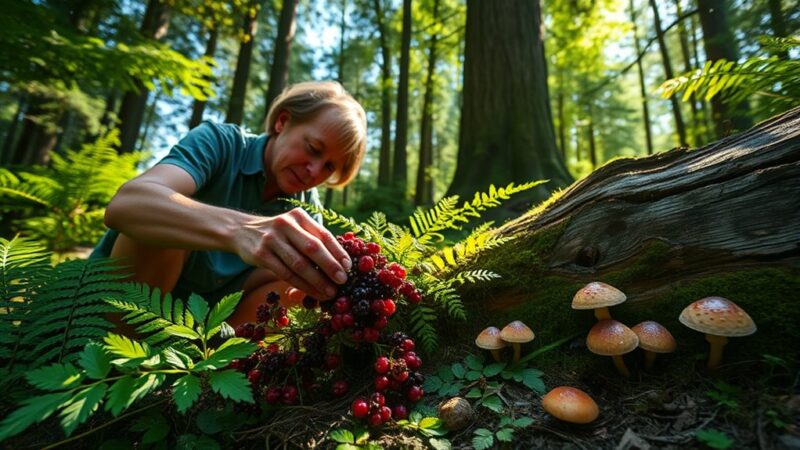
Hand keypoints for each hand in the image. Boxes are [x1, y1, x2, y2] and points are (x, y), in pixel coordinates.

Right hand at [235, 208, 349, 299]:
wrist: (241, 230)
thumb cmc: (278, 233)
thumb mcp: (295, 227)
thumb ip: (313, 239)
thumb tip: (341, 263)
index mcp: (299, 217)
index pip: (323, 234)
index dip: (337, 252)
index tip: (348, 267)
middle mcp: (286, 225)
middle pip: (312, 248)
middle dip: (330, 266)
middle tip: (343, 281)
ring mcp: (272, 240)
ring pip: (299, 264)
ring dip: (317, 281)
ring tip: (330, 292)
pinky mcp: (260, 255)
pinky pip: (285, 274)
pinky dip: (302, 286)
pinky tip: (313, 293)